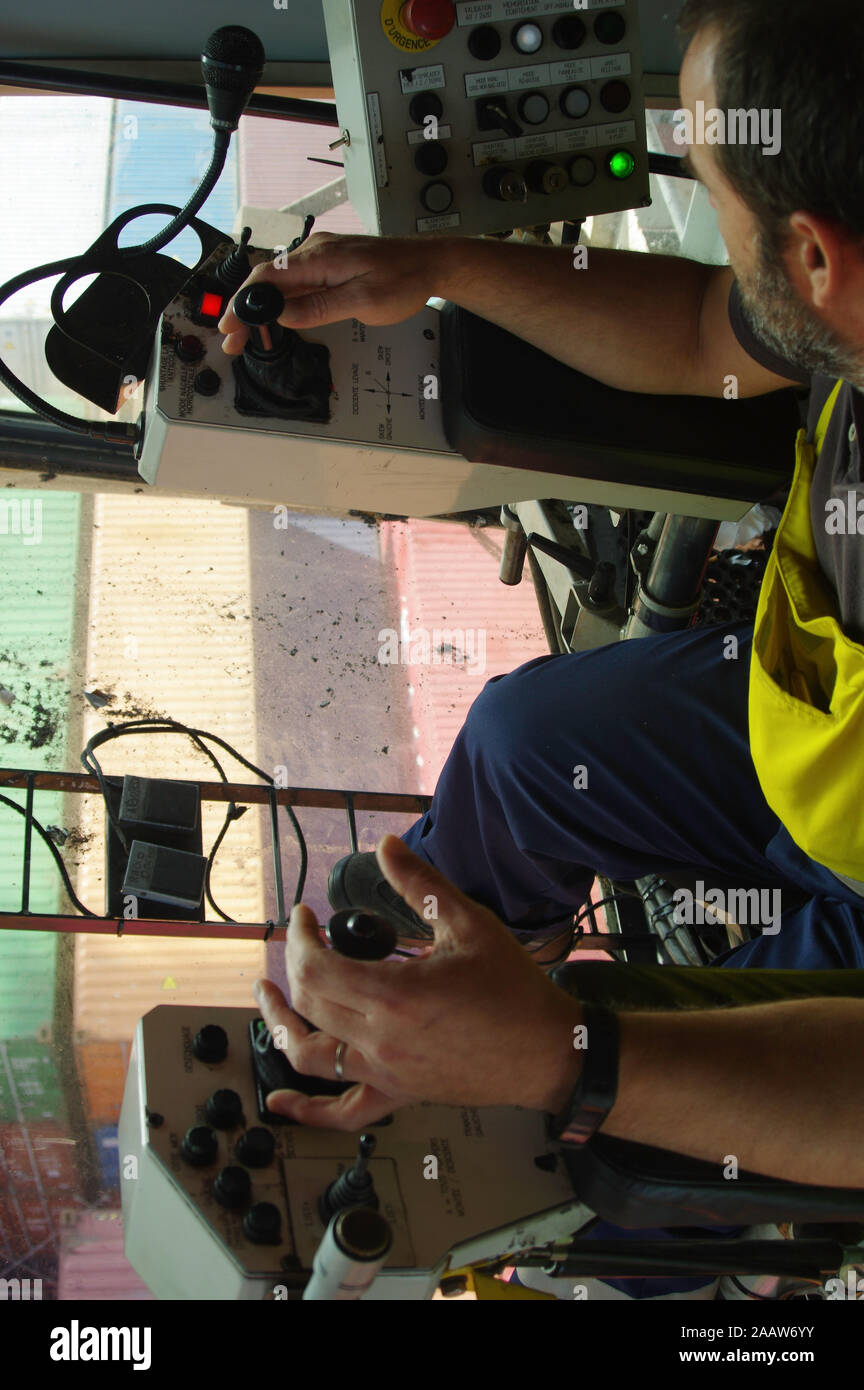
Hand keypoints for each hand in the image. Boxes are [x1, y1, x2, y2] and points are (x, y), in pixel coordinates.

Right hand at [218, 231, 452, 353]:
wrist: (430, 263)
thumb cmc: (404, 280)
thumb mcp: (363, 301)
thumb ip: (320, 308)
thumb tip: (284, 315)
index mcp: (319, 257)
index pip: (266, 278)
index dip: (243, 303)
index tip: (230, 326)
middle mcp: (315, 252)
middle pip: (267, 281)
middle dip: (245, 310)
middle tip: (234, 340)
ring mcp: (321, 258)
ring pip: (279, 284)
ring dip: (260, 309)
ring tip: (248, 336)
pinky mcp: (329, 265)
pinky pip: (295, 283)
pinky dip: (279, 303)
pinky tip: (274, 320)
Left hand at [252, 835, 582, 1129]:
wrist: (549, 1052)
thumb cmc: (515, 990)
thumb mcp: (469, 923)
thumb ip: (421, 884)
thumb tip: (386, 846)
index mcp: (395, 996)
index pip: (316, 968)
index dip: (300, 937)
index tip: (306, 917)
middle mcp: (381, 1040)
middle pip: (308, 1004)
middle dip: (292, 965)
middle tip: (302, 939)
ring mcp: (386, 1073)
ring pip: (309, 1056)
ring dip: (279, 1025)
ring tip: (269, 998)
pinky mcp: (398, 1094)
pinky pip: (342, 1113)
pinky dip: (305, 1110)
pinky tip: (280, 1101)